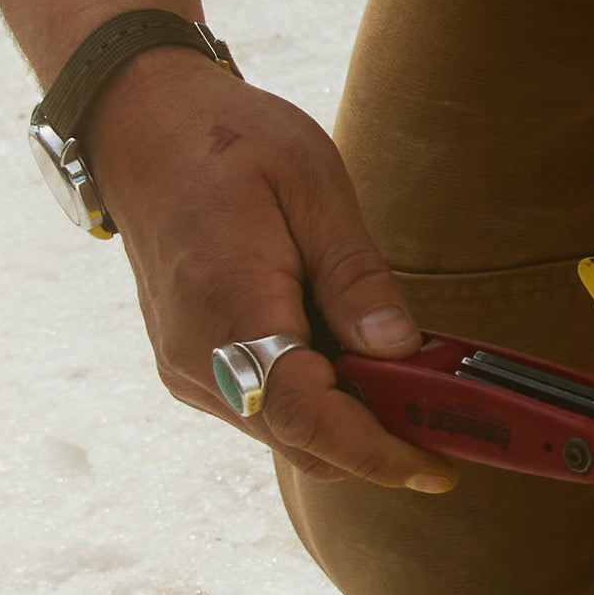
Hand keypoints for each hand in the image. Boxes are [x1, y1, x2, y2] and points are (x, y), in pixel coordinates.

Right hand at [98, 47, 453, 492]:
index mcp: (227, 307)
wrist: (140, 127)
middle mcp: (196, 356)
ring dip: (349, 419)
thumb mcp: (314, 188)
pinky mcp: (190, 364)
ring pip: (284, 431)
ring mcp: (186, 366)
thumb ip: (356, 278)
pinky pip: (263, 406)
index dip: (376, 451)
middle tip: (453, 419)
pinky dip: (317, 398)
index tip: (437, 468)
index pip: (306, 414)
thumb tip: (399, 349)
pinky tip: (354, 354)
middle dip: (377, 439)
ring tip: (409, 375)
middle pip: (300, 437)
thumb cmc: (228, 142)